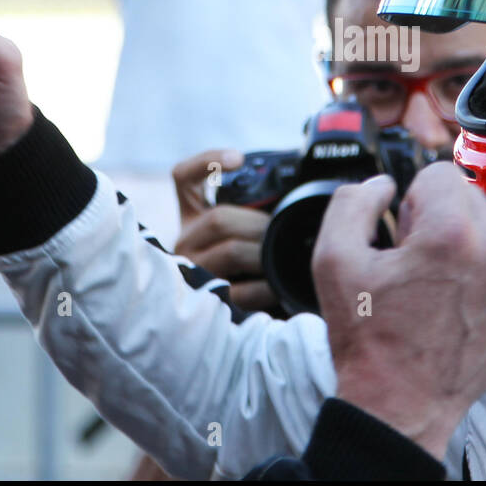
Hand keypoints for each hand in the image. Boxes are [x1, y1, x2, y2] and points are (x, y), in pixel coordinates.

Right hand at [171, 148, 277, 311]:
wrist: (248, 326)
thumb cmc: (255, 268)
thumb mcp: (250, 232)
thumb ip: (261, 212)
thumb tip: (301, 195)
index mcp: (194, 217)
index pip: (184, 179)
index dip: (206, 162)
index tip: (239, 159)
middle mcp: (185, 241)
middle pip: (218, 218)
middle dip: (259, 224)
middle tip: (284, 233)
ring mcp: (192, 272)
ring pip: (230, 251)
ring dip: (264, 254)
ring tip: (284, 259)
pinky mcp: (207, 303)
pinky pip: (239, 290)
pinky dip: (265, 288)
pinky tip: (277, 289)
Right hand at [311, 163, 485, 459]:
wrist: (401, 404)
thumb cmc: (368, 339)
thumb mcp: (333, 260)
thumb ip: (353, 202)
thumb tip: (383, 184)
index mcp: (449, 235)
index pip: (440, 171)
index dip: (412, 197)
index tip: (403, 232)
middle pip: (469, 193)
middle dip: (440, 214)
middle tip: (415, 258)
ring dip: (467, 235)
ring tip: (438, 275)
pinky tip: (457, 295)